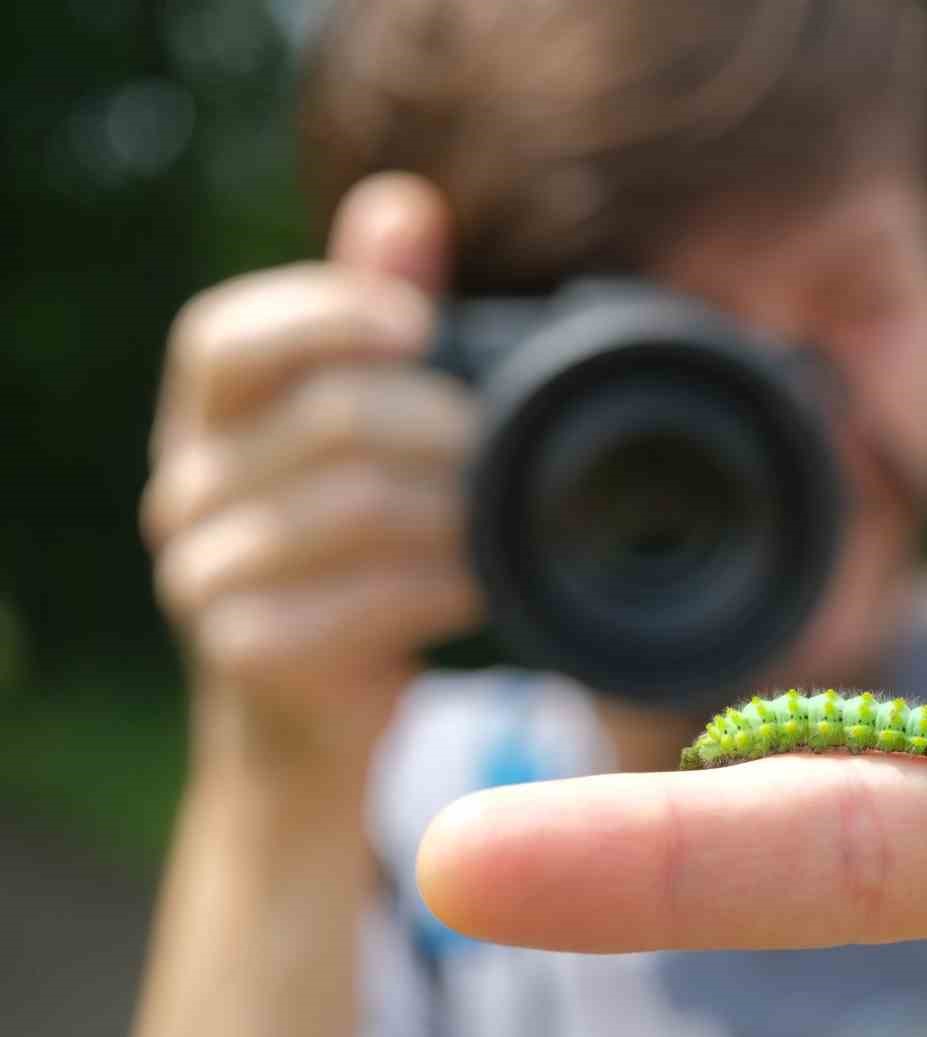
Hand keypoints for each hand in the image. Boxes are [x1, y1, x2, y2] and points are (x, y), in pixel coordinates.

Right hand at [142, 174, 480, 769]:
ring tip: (506, 517)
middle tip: (505, 445)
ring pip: (347, 510)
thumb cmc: (354, 543)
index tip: (417, 322)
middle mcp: (185, 485)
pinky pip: (356, 604)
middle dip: (439, 426)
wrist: (313, 708)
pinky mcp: (244, 651)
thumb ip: (377, 312)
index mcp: (209, 411)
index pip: (225, 336)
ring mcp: (202, 575)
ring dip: (451, 510)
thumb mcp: (365, 422)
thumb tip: (404, 203)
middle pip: (322, 420)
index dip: (321, 314)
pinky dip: (436, 588)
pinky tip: (475, 585)